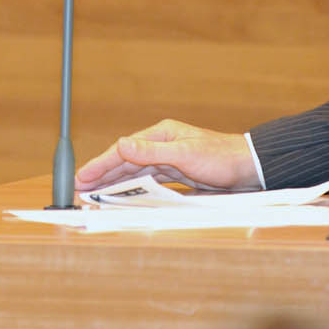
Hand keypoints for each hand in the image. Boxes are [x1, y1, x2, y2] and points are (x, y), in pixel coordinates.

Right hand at [74, 119, 259, 192]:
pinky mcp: (177, 173)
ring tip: (95, 192)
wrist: (248, 168)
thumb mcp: (184, 155)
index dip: (100, 164)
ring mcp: (169, 159)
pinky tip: (123, 193)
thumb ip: (151, 152)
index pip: (122, 150)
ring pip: (135, 172)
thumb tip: (121, 144)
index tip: (82, 176)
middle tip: (80, 187)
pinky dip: (133, 187)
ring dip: (114, 182)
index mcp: (160, 135)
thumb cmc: (221, 158)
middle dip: (102, 174)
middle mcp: (162, 145)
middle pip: (125, 161)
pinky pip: (148, 180)